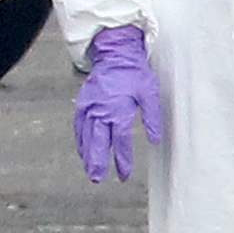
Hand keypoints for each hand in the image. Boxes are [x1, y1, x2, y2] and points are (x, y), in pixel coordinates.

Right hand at [71, 23, 167, 183]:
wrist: (115, 53)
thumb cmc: (134, 73)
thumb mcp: (149, 93)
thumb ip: (152, 118)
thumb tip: (155, 140)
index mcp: (118, 109)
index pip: (120, 141)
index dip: (122, 160)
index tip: (124, 174)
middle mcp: (100, 110)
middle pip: (97, 142)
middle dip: (97, 162)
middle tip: (97, 179)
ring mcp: (89, 106)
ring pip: (86, 135)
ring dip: (87, 154)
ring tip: (90, 170)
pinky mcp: (83, 103)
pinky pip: (79, 125)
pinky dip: (80, 140)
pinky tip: (83, 150)